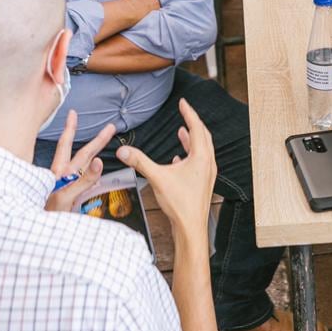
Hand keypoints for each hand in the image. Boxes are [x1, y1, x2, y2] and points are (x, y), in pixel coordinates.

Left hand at [45, 110, 116, 212]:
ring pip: (84, 166)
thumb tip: (99, 161)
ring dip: (94, 155)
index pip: (65, 145)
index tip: (73, 113)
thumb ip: (84, 181)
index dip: (70, 128)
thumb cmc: (47, 216)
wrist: (40, 232)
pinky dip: (93, 174)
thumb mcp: (66, 197)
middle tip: (110, 128)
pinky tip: (96, 173)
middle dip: (97, 140)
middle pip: (83, 154)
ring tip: (103, 145)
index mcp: (59, 172)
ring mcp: (68, 186)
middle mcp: (64, 176)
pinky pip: (85, 182)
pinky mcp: (71, 197)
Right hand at [116, 99, 215, 239]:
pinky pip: (199, 162)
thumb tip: (123, 150)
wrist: (191, 228)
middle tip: (185, 112)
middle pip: (203, 136)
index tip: (183, 102)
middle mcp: (208, 163)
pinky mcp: (203, 183)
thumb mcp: (157, 178)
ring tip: (182, 132)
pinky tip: (178, 158)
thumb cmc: (180, 204)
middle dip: (193, 123)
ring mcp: (207, 173)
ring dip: (192, 139)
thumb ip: (140, 162)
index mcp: (201, 156)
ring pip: (202, 149)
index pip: (196, 127)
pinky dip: (190, 155)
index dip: (189, 112)